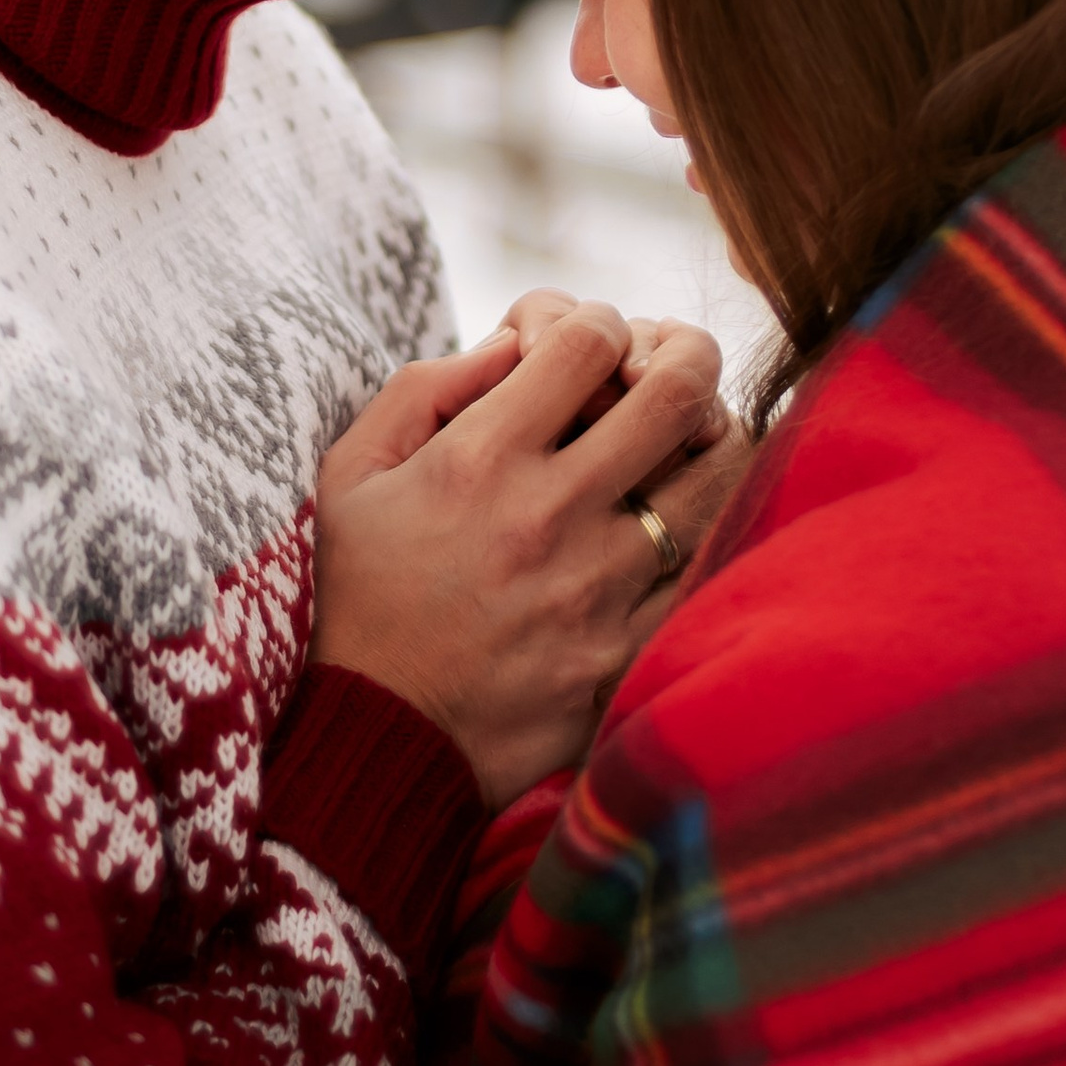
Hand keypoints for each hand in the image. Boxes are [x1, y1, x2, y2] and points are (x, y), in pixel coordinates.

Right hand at [312, 305, 726, 806]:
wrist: (376, 742)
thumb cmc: (359, 598)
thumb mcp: (350, 476)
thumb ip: (422, 390)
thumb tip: (513, 343)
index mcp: (479, 459)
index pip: (590, 340)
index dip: (600, 323)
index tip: (590, 348)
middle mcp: (547, 514)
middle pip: (676, 392)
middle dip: (690, 355)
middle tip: (680, 364)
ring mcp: (596, 589)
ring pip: (715, 478)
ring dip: (712, 443)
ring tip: (692, 442)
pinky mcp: (624, 654)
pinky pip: (706, 570)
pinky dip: (707, 534)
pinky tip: (685, 526)